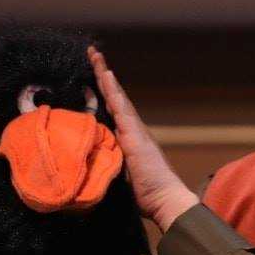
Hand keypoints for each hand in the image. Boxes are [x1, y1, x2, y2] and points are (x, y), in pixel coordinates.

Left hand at [87, 46, 197, 230]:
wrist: (165, 200)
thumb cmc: (144, 195)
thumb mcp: (119, 177)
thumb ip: (108, 166)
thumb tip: (88, 166)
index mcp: (127, 139)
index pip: (111, 110)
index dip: (101, 93)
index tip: (92, 76)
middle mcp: (132, 129)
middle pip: (114, 98)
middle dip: (101, 76)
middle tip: (91, 54)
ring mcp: (134, 130)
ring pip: (116, 97)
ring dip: (104, 76)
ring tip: (94, 56)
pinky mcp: (134, 134)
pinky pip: (121, 107)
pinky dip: (113, 89)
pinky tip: (105, 74)